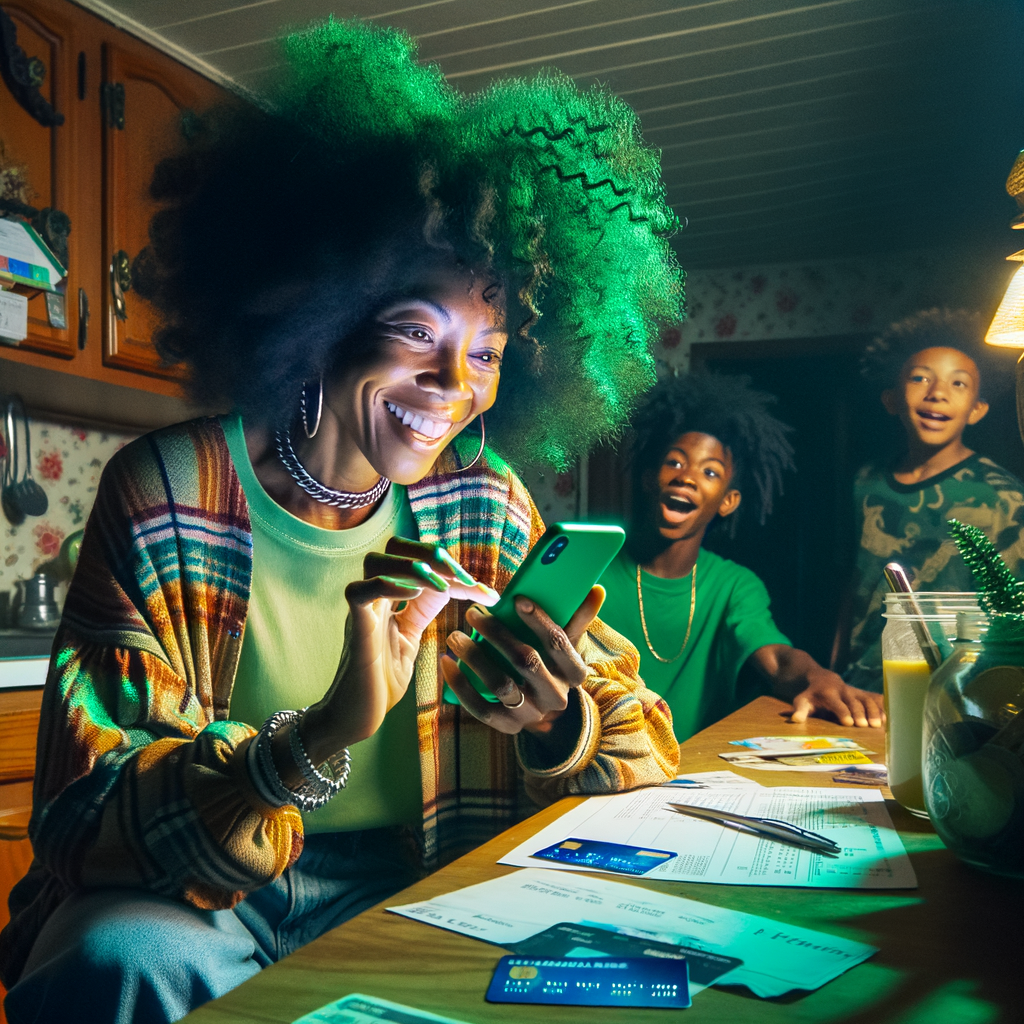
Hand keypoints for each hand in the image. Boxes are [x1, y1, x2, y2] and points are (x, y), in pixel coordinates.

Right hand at [300, 539, 496, 765]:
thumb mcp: (411, 640)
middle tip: (462, 578)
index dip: (454, 569)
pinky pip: (360, 592)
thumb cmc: (383, 681)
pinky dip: (387, 585)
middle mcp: (375, 597)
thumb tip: (453, 592)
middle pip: (393, 547)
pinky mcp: (355, 628)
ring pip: (375, 561)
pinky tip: (413, 594)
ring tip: (440, 585)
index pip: (420, 562)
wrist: (357, 717)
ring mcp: (363, 611)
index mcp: (390, 597)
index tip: (486, 591)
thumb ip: (423, 612)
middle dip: (430, 554)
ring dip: (412, 566)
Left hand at [440, 585, 604, 735]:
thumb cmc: (553, 665)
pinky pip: (481, 708)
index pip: (559, 644)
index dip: (538, 620)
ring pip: (501, 684)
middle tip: (473, 613)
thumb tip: (596, 588)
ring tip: (455, 636)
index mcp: (575, 673)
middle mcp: (556, 696)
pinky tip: (448, 664)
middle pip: (526, 661)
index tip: (517, 599)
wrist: (546, 712)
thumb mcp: (569, 644)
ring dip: (475, 657)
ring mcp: (531, 714)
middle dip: (497, 634)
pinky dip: (462, 686)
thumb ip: (578, 617)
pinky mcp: (507, 726)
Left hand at [789, 669, 884, 727]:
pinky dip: (882, 707)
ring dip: (873, 711)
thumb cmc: (811, 694)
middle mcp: (843, 690)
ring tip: (878, 725)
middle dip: (859, 712)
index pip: (836, 703)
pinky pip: (874, 698)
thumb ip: (800, 710)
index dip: (842, 712)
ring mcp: (855, 691)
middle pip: (853, 701)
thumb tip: (795, 720)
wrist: (822, 678)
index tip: (848, 722)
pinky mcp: (862, 693)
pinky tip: (888, 718)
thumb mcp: (802, 700)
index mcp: (828, 692)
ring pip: (866, 699)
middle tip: (864, 726)